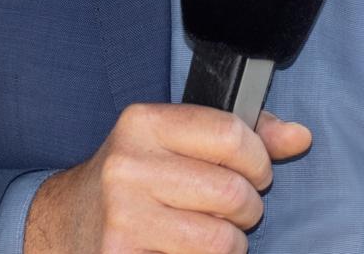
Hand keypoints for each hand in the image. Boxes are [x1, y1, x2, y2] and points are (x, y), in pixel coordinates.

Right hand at [23, 103, 312, 253]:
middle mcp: (128, 166)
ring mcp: (122, 217)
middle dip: (246, 209)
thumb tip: (299, 137)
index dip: (258, 161)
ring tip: (205, 235)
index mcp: (144, 124)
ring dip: (228, 246)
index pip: (233, 135)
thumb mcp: (175, 143)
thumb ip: (240, 136)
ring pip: (223, 241)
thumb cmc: (134, 181)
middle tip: (228, 211)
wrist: (64, 224)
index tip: (253, 173)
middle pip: (233, 193)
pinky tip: (181, 251)